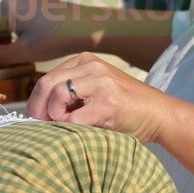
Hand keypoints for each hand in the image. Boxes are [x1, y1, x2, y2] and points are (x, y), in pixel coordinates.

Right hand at [0, 0, 98, 67]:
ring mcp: (24, 0)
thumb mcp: (26, 51)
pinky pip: (13, 19)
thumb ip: (1, 55)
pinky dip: (9, 35)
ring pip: (1, 22)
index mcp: (7, 8)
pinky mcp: (33, 4)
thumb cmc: (57, 38)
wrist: (87, 26)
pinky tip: (12, 50)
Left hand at [26, 52, 168, 143]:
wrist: (158, 114)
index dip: (35, 101)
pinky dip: (71, 127)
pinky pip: (75, 116)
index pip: (46, 78)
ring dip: (54, 116)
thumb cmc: (123, 108)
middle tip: (40, 125)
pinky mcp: (109, 102)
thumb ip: (70, 93)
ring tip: (62, 127)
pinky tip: (80, 132)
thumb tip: (37, 112)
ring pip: (57, 94)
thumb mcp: (94, 90)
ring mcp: (101, 82)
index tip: (35, 118)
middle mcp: (92, 66)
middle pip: (46, 83)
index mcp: (85, 61)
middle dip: (38, 108)